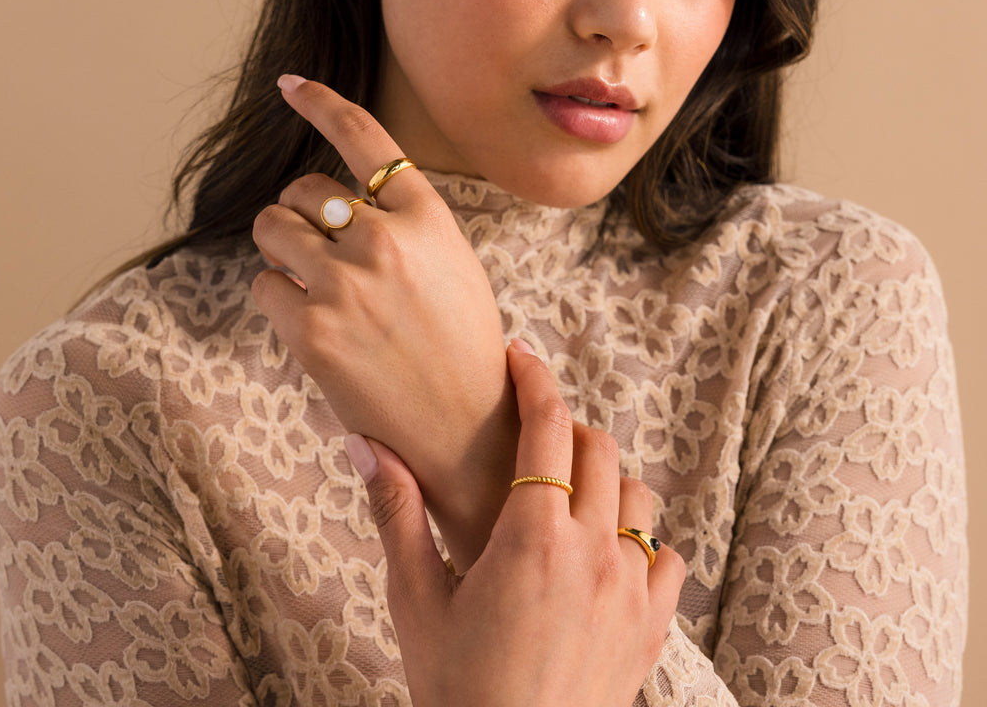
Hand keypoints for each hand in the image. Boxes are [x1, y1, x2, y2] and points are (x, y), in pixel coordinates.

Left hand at [252, 76, 518, 568]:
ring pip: (272, 227)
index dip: (320, 102)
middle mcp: (386, 239)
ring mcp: (345, 284)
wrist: (465, 426)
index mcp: (428, 215)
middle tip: (325, 255)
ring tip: (313, 283)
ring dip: (282, 249)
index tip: (288, 84)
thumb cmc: (461, 341)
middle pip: (303, 188)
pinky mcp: (311, 330)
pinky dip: (278, 299)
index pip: (364, 135)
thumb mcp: (452, 260)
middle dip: (304, 216)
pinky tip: (312, 325)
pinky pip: (263, 284)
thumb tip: (340, 199)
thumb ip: (403, 221)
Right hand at [346, 340, 685, 706]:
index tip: (520, 359)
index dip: (536, 381)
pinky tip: (608, 553)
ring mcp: (631, 591)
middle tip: (534, 433)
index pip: (549, 426)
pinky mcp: (651, 629)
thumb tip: (366, 445)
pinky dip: (643, 540)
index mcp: (534, 537)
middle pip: (601, 449)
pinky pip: (667, 558)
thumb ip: (397, 514)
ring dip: (609, 479)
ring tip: (570, 490)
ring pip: (640, 497)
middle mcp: (594, 553)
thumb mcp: (417, 600)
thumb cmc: (458, 688)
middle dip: (568, 425)